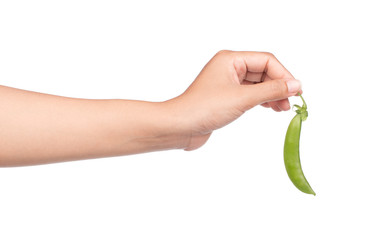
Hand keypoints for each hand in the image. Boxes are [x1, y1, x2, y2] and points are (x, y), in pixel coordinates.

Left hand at [168, 50, 301, 149]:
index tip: (296, 91)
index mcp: (230, 59)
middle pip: (263, 71)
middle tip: (290, 103)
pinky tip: (270, 108)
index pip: (266, 61)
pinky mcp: (226, 97)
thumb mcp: (243, 98)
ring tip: (283, 109)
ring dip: (271, 95)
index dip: (283, 75)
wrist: (180, 127)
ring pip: (257, 84)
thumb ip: (271, 90)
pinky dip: (261, 100)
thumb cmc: (204, 108)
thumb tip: (296, 84)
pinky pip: (250, 94)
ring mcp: (227, 83)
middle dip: (278, 86)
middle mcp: (229, 68)